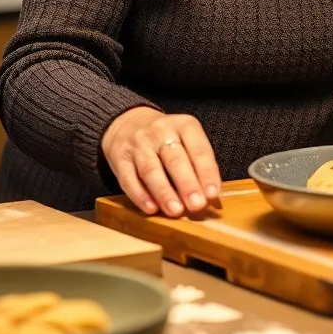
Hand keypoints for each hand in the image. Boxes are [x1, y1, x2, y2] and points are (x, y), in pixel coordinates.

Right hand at [101, 106, 221, 216]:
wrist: (128, 123)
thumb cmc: (166, 138)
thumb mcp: (186, 139)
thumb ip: (198, 164)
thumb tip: (210, 197)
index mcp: (184, 125)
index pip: (198, 149)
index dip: (207, 172)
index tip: (213, 193)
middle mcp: (161, 132)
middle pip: (175, 160)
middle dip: (187, 184)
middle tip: (197, 205)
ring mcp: (138, 145)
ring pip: (151, 170)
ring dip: (164, 192)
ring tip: (175, 211)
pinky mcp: (119, 158)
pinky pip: (129, 179)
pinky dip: (140, 195)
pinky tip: (151, 209)